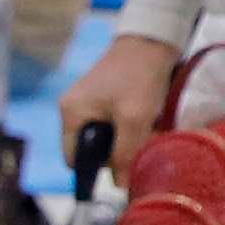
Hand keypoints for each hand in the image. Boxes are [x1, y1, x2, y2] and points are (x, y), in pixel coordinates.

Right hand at [70, 34, 182, 170]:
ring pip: (108, 138)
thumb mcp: (134, 119)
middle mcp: (74, 109)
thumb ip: (124, 154)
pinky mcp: (106, 97)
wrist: (154, 39)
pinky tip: (148, 117)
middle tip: (141, 141)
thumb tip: (121, 185)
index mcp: (71, 114)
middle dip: (118, 151)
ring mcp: (90, 102)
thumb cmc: (139, 76)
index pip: (75, 159)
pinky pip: (116, 124)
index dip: (96, 169)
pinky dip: (133, 126)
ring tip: (149, 127)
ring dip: (129, 139)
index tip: (122, 167)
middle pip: (93, 150)